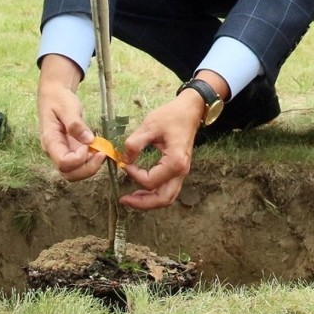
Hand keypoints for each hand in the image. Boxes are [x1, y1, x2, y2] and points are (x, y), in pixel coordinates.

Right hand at [37, 55, 103, 181]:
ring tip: (102, 151)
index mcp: (50, 141)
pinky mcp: (70, 151)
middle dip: (88, 168)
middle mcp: (55, 152)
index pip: (63, 163)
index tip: (89, 145)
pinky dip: (91, 161)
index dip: (78, 159)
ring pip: (75, 173)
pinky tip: (99, 149)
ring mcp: (62, 153)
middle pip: (69, 174)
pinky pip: (80, 164)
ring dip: (91, 166)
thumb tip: (89, 140)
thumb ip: (76, 124)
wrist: (54, 96)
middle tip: (102, 154)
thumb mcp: (67, 107)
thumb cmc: (59, 100)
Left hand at [119, 91, 204, 210]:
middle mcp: (181, 171)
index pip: (151, 181)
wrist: (190, 110)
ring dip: (149, 201)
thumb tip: (124, 159)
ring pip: (167, 197)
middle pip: (163, 199)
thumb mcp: (150, 125)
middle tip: (124, 200)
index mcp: (175, 162)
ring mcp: (182, 171)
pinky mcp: (179, 169)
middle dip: (143, 204)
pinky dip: (155, 193)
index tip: (124, 164)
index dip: (134, 175)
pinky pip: (168, 188)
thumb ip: (135, 143)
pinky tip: (143, 189)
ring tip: (132, 199)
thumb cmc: (172, 116)